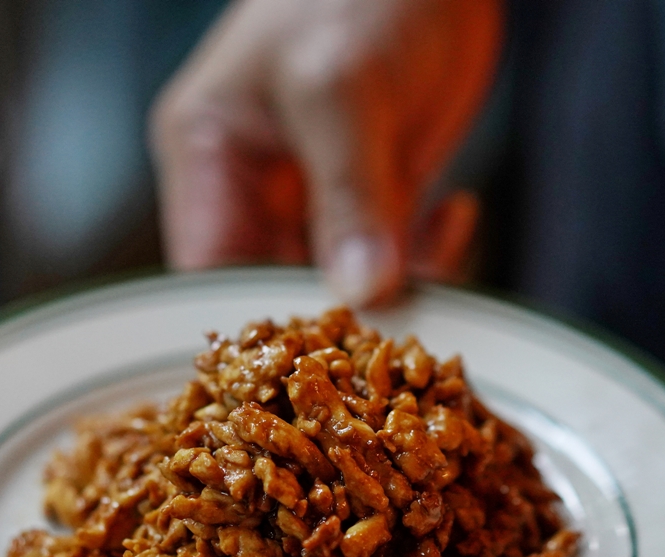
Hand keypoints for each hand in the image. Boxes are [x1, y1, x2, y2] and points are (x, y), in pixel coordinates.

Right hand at [150, 0, 501, 304]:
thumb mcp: (341, 88)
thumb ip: (349, 193)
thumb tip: (361, 289)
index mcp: (209, 157)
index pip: (209, 275)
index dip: (254, 326)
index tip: (312, 359)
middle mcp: (254, 187)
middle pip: (274, 291)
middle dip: (330, 321)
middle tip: (389, 337)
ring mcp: (317, 194)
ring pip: (340, 285)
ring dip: (389, 295)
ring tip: (435, 286)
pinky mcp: (375, 193)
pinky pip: (392, 256)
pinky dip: (427, 255)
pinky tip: (456, 216)